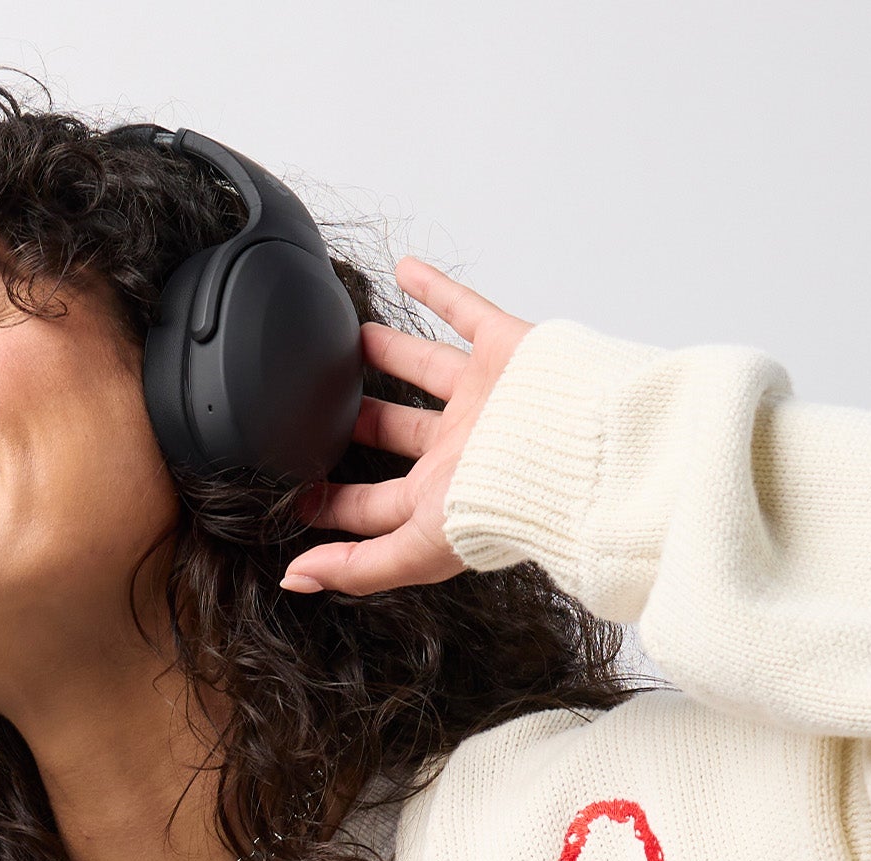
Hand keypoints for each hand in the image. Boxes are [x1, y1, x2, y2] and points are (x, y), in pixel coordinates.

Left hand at [280, 259, 534, 597]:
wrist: (576, 455)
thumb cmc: (510, 507)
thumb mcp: (417, 552)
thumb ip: (358, 568)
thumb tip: (297, 580)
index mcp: (442, 497)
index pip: (374, 504)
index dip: (333, 502)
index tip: (293, 494)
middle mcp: (462, 450)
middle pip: (397, 434)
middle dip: (361, 426)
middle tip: (318, 411)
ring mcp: (485, 399)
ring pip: (426, 371)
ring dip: (390, 355)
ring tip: (352, 341)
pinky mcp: (508, 352)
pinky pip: (465, 311)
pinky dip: (437, 290)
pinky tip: (407, 270)